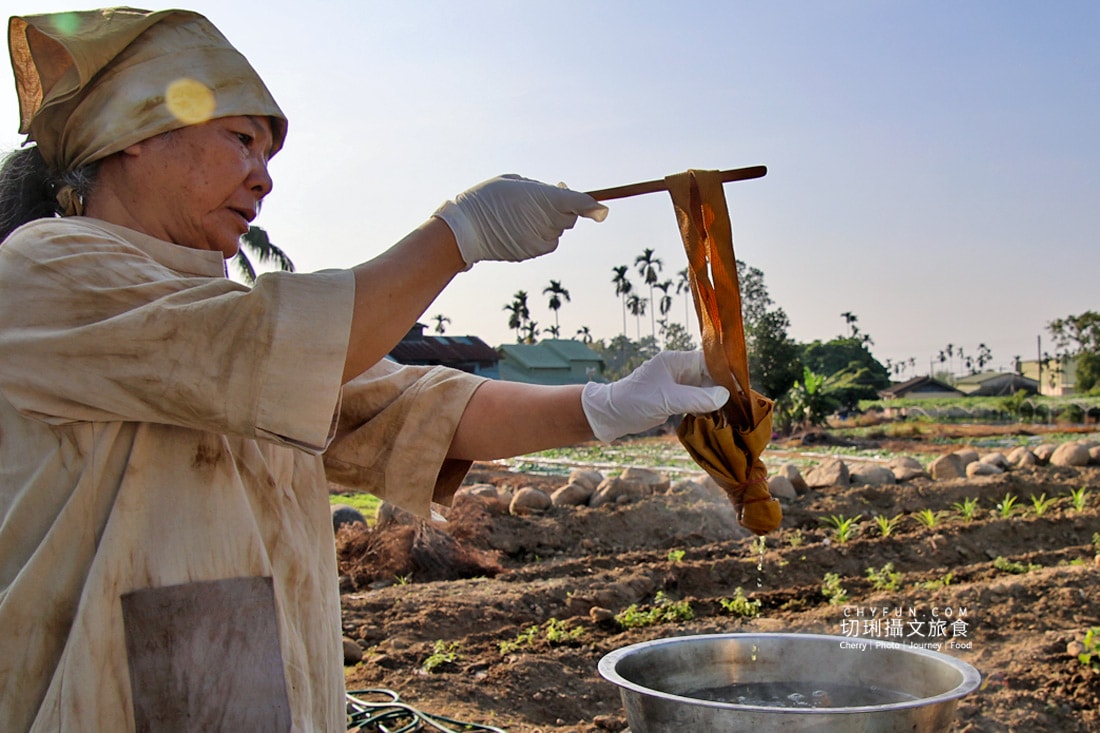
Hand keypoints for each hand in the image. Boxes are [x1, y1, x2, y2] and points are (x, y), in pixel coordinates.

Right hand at [433, 175, 607, 265]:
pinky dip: (539, 234)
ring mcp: (540, 240)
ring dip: (549, 222)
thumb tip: (558, 195)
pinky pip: (546, 242)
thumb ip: (541, 189)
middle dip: (564, 209)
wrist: (465, 229)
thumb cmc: (487, 197)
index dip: (592, 206)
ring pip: (557, 231)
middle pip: (569, 218)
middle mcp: (546, 222)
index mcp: (544, 199)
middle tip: (545, 198)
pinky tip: (518, 227)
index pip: (577, 203)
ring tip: (522, 213)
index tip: (602, 210)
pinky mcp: (532, 253)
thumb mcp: (515, 182)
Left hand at [581, 351, 729, 442]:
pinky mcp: (674, 398)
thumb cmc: (634, 401)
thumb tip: (724, 396)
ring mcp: (677, 384)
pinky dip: (706, 408)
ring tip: (733, 414)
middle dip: (724, 389)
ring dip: (716, 400)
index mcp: (676, 361)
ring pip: (705, 388)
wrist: (610, 415)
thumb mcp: (666, 400)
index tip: (742, 387)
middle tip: (741, 405)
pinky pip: (697, 399)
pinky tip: (717, 418)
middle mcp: (678, 369)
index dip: (726, 373)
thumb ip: (696, 398)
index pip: (709, 361)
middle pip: (710, 375)